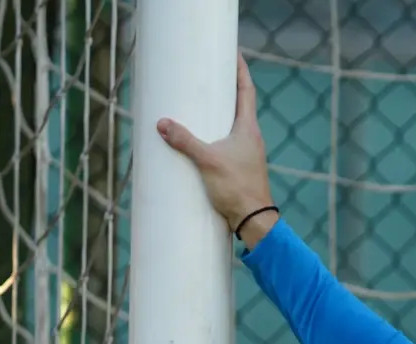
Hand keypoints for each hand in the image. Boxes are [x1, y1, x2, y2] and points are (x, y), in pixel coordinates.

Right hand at [156, 52, 276, 244]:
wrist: (254, 220)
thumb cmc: (237, 188)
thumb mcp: (207, 161)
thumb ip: (184, 141)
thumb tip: (162, 123)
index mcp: (248, 128)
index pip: (246, 90)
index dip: (240, 70)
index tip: (233, 52)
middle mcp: (251, 137)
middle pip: (240, 104)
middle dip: (226, 87)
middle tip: (212, 71)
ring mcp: (247, 152)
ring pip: (233, 124)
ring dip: (220, 111)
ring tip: (203, 101)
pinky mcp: (240, 166)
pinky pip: (227, 141)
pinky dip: (216, 132)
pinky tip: (203, 137)